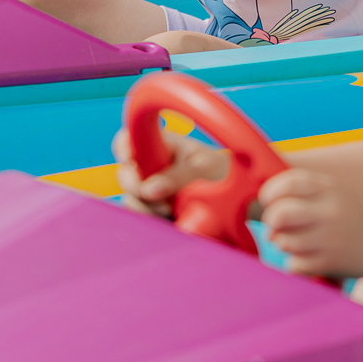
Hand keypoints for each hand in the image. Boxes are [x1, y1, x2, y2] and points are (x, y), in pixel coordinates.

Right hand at [110, 128, 230, 215]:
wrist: (239, 200)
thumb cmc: (223, 173)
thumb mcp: (204, 169)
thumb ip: (177, 176)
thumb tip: (148, 190)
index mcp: (161, 145)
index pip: (129, 139)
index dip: (123, 147)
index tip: (130, 160)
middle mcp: (151, 167)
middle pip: (124, 174)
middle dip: (136, 188)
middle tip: (159, 199)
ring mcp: (151, 191)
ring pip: (130, 200)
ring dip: (146, 209)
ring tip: (171, 210)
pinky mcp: (155, 213)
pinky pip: (141, 219)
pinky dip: (152, 222)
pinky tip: (171, 221)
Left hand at [258, 167, 362, 278]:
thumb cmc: (355, 214)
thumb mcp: (336, 190)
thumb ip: (306, 189)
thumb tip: (263, 195)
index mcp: (329, 188)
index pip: (287, 183)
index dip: (270, 193)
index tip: (270, 201)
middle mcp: (330, 211)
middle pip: (279, 214)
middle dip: (271, 222)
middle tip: (276, 227)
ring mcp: (331, 238)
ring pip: (284, 241)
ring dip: (283, 244)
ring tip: (295, 243)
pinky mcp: (332, 262)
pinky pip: (295, 265)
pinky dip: (294, 263)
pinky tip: (306, 259)